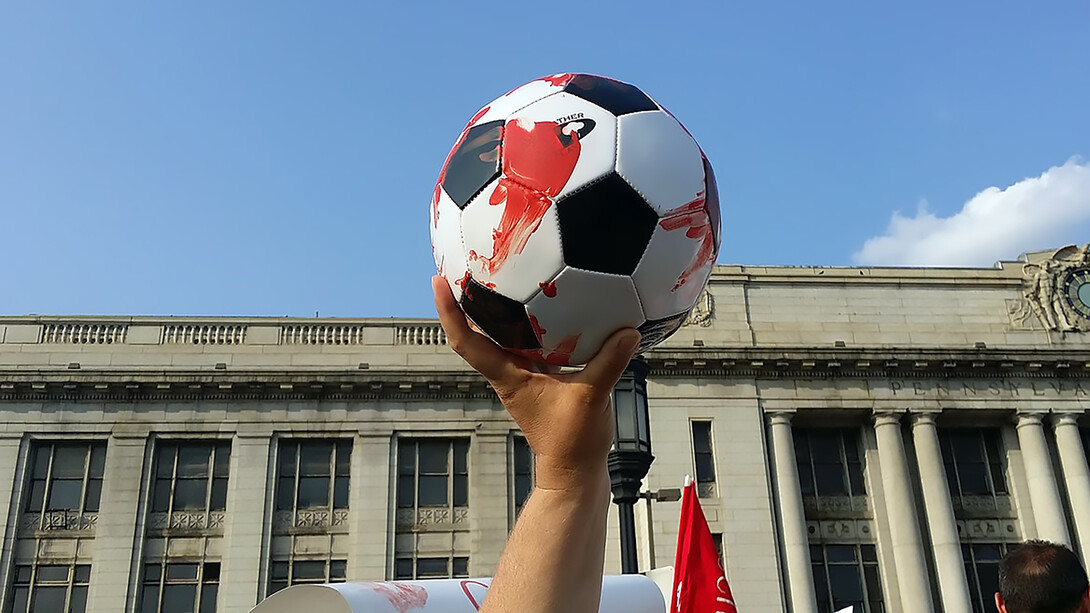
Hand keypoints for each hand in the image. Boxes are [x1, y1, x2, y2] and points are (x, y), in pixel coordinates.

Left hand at [432, 276, 640, 490]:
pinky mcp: (539, 377)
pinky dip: (528, 321)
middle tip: (463, 263)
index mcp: (507, 375)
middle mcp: (508, 372)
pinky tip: (548, 304)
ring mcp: (522, 374)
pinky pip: (527, 342)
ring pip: (500, 336)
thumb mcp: (593, 397)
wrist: (573, 471)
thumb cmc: (573, 441)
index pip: (466, 341)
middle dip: (464, 299)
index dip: (448, 311)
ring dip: (493, 309)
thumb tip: (628, 331)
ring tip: (498, 273)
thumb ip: (609, 363)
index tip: (439, 281)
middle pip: (475, 331)